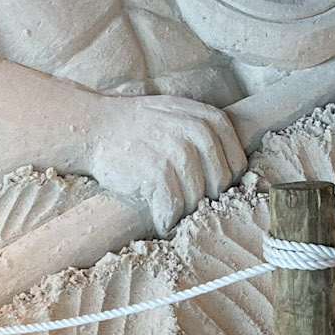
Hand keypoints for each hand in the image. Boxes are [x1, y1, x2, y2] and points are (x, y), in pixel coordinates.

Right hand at [86, 95, 246, 232]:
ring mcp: (178, 153)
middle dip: (204, 199)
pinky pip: (174, 208)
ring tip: (168, 207)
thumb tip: (236, 173)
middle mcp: (198, 133)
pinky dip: (167, 219)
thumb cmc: (140, 126)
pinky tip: (159, 217)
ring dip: (183, 211)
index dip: (223, 182)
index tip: (205, 188)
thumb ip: (209, 134)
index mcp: (209, 120)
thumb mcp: (180, 114)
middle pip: (220, 186)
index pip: (237, 165)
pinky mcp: (157, 173)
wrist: (96, 126)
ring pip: (197, 200)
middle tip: (183, 200)